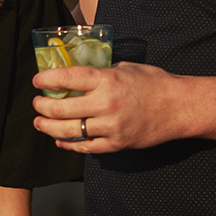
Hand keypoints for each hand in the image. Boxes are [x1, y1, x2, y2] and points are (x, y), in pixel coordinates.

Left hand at [32, 61, 188, 152]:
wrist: (179, 107)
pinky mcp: (117, 144)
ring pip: (69, 131)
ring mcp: (111, 127)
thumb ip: (99, 73)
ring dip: (48, 127)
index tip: (36, 81)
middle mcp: (106, 104)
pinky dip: (69, 144)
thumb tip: (74, 76)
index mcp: (107, 80)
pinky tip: (60, 139)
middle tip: (37, 103)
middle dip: (42, 107)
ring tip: (39, 123)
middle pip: (61, 109)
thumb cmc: (153, 83)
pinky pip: (86, 147)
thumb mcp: (124, 68)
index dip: (46, 79)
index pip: (66, 78)